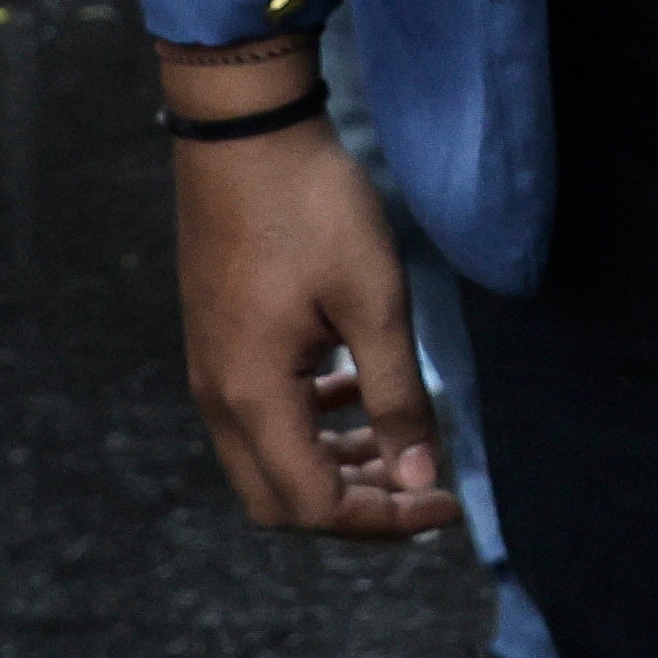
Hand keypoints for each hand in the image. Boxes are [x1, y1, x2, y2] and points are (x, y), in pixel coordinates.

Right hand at [165, 88, 451, 542]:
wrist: (246, 138)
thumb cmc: (313, 211)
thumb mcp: (375, 302)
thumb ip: (397, 397)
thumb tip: (420, 477)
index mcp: (251, 398)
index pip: (311, 505)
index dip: (381, 518)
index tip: (444, 503)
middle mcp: (219, 398)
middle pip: (281, 498)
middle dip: (356, 506)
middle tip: (422, 487)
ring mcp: (213, 372)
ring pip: (270, 458)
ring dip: (334, 464)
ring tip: (399, 443)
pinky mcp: (221, 344)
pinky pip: (263, 414)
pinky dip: (313, 423)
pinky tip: (356, 390)